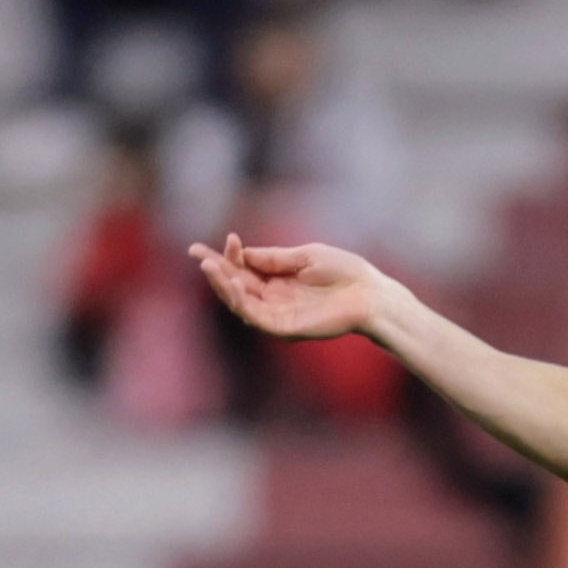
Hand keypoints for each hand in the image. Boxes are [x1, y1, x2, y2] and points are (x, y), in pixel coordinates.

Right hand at [189, 234, 386, 339]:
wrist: (370, 293)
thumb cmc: (345, 272)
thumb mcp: (305, 256)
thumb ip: (273, 258)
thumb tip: (243, 253)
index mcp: (280, 280)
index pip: (246, 269)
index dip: (231, 255)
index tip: (226, 239)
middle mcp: (276, 298)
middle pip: (237, 285)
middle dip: (216, 269)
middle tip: (197, 253)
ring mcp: (279, 314)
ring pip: (240, 302)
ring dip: (222, 284)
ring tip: (209, 265)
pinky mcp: (284, 328)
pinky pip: (254, 315)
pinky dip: (239, 300)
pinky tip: (230, 282)